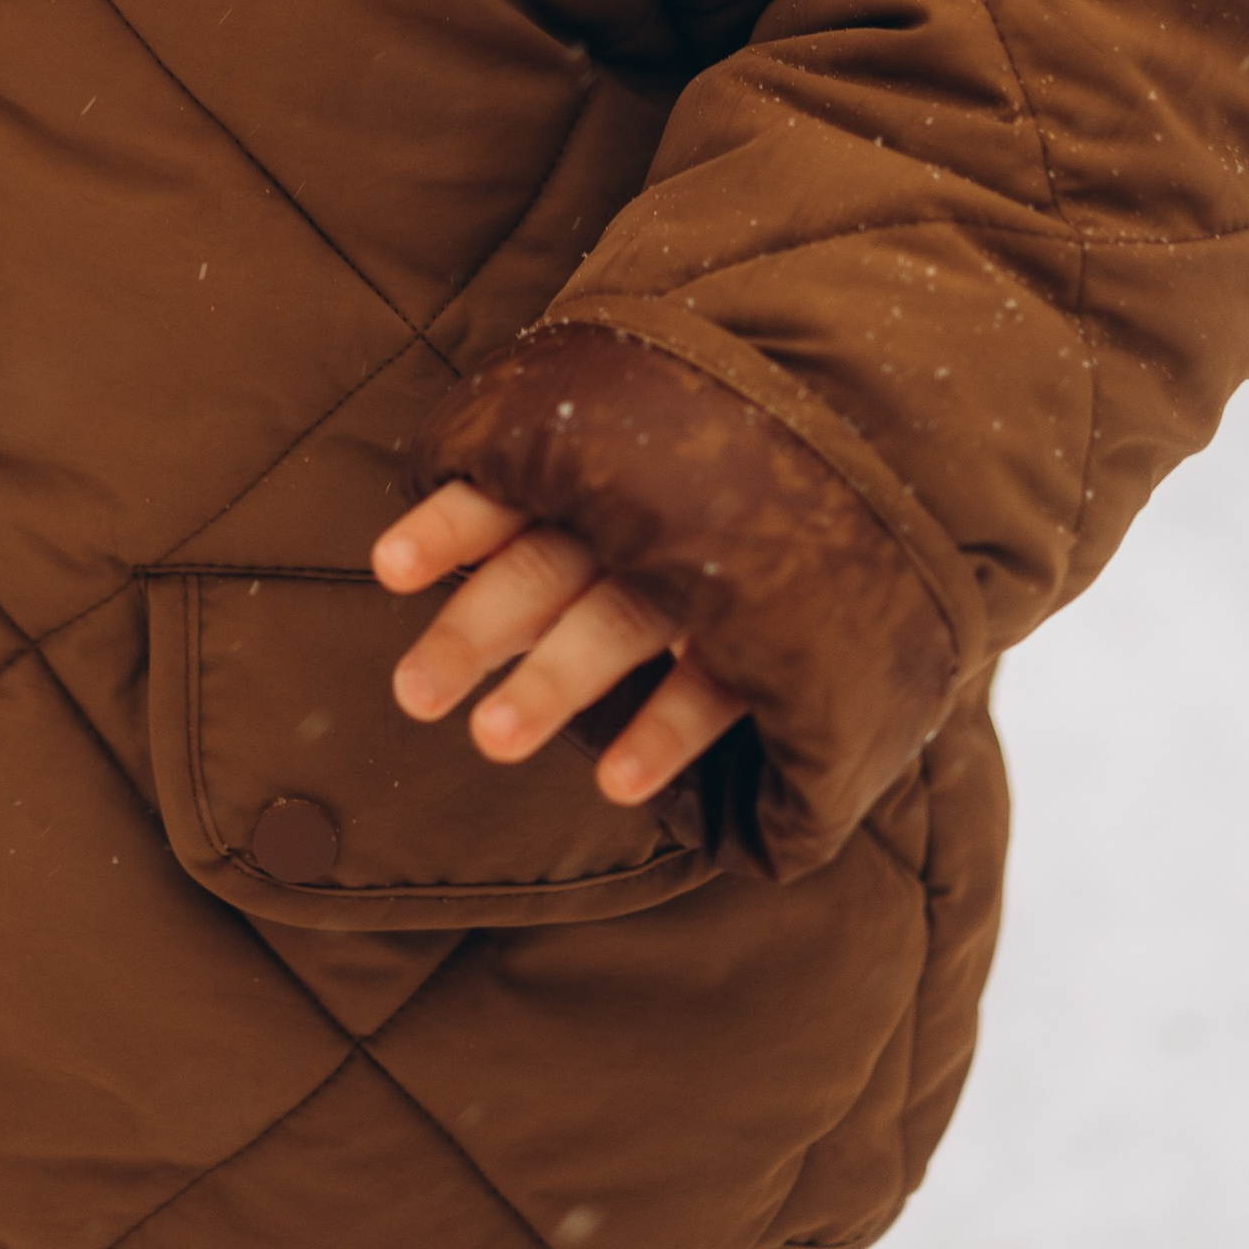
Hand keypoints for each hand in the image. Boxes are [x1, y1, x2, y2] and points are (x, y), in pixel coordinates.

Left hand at [375, 479, 743, 806]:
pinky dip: (663, 729)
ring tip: (489, 742)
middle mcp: (639, 517)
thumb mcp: (624, 472)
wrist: (862, 462)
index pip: (504, 494)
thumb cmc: (701, 485)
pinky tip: (615, 785)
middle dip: (475, 631)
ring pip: (617, 620)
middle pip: (540, 570)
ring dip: (553, 680)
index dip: (448, 529)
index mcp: (591, 475)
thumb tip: (413, 562)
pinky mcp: (769, 626)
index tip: (386, 569)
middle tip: (411, 697)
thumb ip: (539, 509)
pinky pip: (715, 682)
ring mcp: (706, 569)